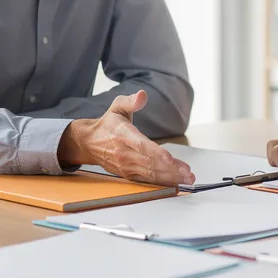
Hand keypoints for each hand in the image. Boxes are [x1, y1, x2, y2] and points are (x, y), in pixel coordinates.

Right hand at [59, 91, 193, 185]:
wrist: (89, 142)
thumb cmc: (108, 123)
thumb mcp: (117, 106)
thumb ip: (131, 101)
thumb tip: (142, 95)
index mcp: (123, 134)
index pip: (141, 145)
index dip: (156, 153)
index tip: (170, 158)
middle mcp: (124, 152)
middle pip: (150, 163)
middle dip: (170, 169)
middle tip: (188, 172)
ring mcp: (125, 165)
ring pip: (150, 174)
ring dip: (170, 178)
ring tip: (188, 179)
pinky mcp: (127, 174)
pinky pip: (146, 180)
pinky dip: (162, 182)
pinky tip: (176, 182)